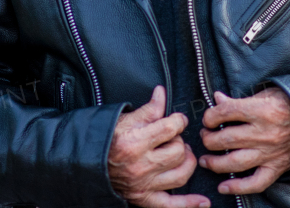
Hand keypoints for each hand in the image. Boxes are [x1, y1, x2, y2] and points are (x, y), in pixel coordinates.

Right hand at [108, 85, 210, 207]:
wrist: (86, 163)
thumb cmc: (105, 139)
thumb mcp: (124, 120)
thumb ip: (148, 109)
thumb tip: (162, 93)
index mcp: (135, 142)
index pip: (170, 129)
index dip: (178, 121)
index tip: (177, 120)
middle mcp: (141, 165)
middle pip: (178, 152)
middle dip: (179, 142)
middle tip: (173, 138)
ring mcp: (144, 184)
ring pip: (181, 175)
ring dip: (187, 163)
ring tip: (181, 155)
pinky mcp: (144, 198)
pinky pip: (171, 205)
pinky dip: (188, 204)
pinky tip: (203, 201)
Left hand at [197, 87, 289, 194]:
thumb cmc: (289, 103)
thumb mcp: (264, 94)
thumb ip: (239, 100)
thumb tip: (216, 99)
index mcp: (259, 110)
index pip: (225, 113)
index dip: (210, 116)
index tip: (208, 119)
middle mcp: (263, 133)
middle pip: (226, 139)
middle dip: (209, 140)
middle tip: (206, 137)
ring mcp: (269, 153)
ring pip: (235, 162)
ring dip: (215, 163)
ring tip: (206, 160)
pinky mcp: (276, 167)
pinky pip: (255, 183)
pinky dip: (238, 187)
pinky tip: (223, 186)